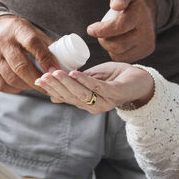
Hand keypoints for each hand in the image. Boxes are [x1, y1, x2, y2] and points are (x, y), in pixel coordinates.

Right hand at [0, 15, 59, 93]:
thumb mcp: (31, 30)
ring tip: (37, 86)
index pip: (32, 43)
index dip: (45, 58)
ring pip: (11, 78)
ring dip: (27, 86)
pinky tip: (22, 86)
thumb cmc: (16, 32)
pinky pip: (1, 84)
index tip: (56, 70)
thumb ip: (45, 45)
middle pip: (21, 66)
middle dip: (38, 79)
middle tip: (50, 87)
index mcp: (18, 30)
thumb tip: (64, 63)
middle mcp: (3, 42)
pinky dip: (14, 89)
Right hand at [34, 62, 154, 112]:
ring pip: (81, 93)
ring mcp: (105, 101)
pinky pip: (97, 87)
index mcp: (86, 103)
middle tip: (43, 76)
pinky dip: (84, 80)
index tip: (38, 79)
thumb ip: (74, 86)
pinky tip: (74, 73)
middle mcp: (94, 106)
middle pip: (71, 97)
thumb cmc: (114, 78)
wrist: (140, 79)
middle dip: (56, 86)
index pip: (65, 98)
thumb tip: (52, 95)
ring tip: (55, 73)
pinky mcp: (115, 93)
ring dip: (67, 83)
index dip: (52, 89)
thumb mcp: (90, 80)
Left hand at [87, 0, 157, 62]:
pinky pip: (123, 58)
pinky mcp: (146, 51)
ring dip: (108, 46)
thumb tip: (115, 5)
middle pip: (117, 44)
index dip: (102, 30)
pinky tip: (116, 41)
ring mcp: (147, 43)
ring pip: (119, 53)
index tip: (91, 29)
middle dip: (102, 39)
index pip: (119, 27)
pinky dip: (115, 52)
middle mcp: (146, 31)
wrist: (151, 8)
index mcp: (140, 14)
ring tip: (109, 35)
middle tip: (99, 32)